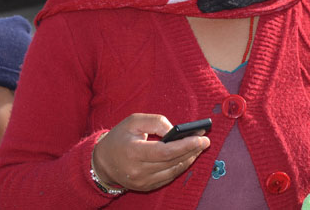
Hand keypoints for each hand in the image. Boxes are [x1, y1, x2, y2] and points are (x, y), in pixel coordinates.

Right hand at [92, 113, 209, 191]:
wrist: (103, 162)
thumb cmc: (120, 137)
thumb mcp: (133, 121)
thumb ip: (156, 122)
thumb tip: (175, 130)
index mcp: (133, 152)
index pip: (165, 152)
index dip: (185, 145)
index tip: (201, 137)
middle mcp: (138, 171)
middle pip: (172, 162)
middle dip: (192, 150)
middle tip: (206, 139)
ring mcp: (143, 182)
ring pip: (173, 171)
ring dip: (189, 158)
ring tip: (199, 146)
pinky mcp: (146, 187)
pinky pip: (169, 177)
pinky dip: (180, 166)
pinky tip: (188, 156)